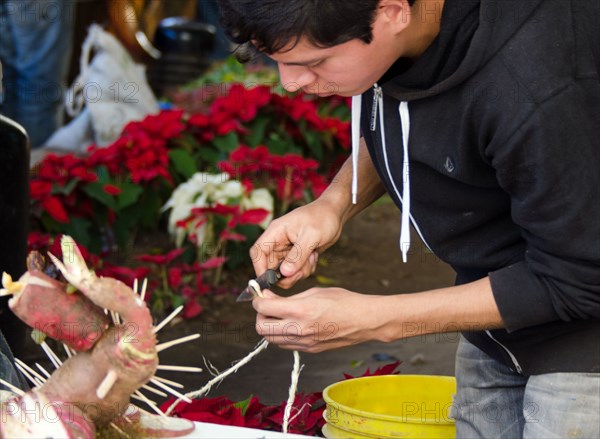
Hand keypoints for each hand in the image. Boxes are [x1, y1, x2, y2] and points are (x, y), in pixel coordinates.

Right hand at [250, 198, 343, 288]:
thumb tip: (285, 273)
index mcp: (276, 232)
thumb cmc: (323, 218)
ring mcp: (287, 250)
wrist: (335, 213)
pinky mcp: (297, 255)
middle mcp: (278, 242)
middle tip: (300, 273)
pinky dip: (305, 269)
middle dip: (285, 275)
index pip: (258, 252)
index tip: (268, 281)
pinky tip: (314, 257)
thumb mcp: (311, 236)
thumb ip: (297, 255)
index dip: (259, 268)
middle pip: (270, 267)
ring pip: (284, 272)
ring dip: (299, 271)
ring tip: (312, 258)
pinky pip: (295, 271)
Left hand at [253, 288, 384, 351]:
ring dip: (268, 326)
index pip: (263, 308)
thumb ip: (288, 297)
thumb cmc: (343, 301)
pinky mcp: (309, 350)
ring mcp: (303, 342)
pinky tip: (290, 323)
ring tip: (278, 314)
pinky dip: (280, 334)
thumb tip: (267, 297)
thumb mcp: (314, 291)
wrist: (364, 321)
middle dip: (259, 315)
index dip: (257, 300)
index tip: (260, 295)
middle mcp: (298, 329)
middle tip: (266, 305)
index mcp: (300, 310)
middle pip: (261, 327)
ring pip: (270, 339)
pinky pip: (284, 344)